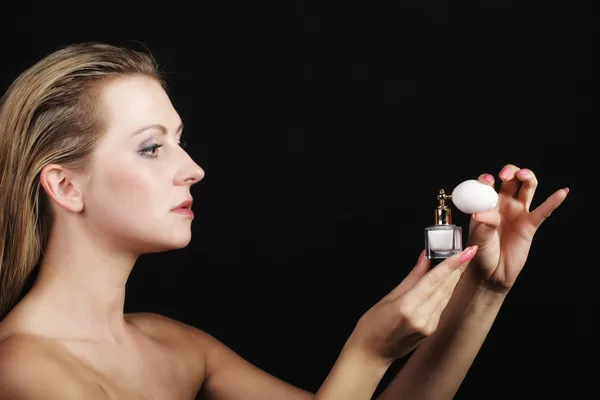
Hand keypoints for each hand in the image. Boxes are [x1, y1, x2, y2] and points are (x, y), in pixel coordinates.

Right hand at [347, 246, 478, 365]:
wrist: (371, 354)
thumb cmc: (373, 325)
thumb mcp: (388, 298)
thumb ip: (411, 277)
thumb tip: (424, 258)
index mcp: (407, 307)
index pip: (435, 280)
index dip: (452, 264)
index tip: (466, 251)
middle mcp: (422, 318)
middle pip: (445, 287)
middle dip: (458, 267)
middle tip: (468, 250)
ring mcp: (429, 326)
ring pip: (446, 296)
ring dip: (454, 278)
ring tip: (461, 260)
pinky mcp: (431, 330)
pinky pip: (441, 306)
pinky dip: (445, 291)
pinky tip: (448, 281)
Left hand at [465, 164, 568, 292]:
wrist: (491, 272)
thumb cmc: (480, 253)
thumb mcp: (478, 238)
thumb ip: (483, 225)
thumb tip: (483, 214)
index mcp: (486, 204)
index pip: (487, 184)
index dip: (487, 179)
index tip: (488, 181)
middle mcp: (503, 204)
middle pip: (511, 180)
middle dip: (510, 172)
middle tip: (505, 176)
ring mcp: (517, 213)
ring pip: (527, 188)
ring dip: (527, 177)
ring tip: (524, 175)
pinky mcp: (530, 225)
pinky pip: (543, 211)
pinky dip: (553, 201)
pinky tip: (562, 192)